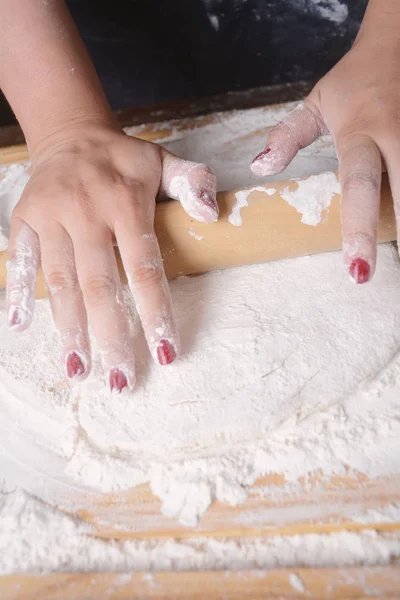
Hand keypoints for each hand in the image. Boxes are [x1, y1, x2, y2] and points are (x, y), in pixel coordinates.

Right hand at [6, 122, 217, 391]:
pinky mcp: (24, 218)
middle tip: (121, 381)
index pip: (144, 267)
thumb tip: (212, 215)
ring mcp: (51, 216)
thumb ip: (192, 182)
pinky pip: (18, 259)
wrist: (71, 132)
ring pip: (59, 281)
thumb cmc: (124, 159)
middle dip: (111, 337)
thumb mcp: (164, 160)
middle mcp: (86, 212)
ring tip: (79, 370)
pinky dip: (17, 293)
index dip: (155, 313)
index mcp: (126, 203)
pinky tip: (20, 328)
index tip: (165, 354)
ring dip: (68, 329)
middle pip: (99, 285)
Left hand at [251, 37, 399, 284]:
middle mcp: (395, 137)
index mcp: (361, 133)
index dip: (359, 231)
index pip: (357, 187)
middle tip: (381, 277)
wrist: (398, 43)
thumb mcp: (316, 104)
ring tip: (399, 260)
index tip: (357, 271)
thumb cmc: (353, 82)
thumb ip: (287, 137)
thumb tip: (259, 168)